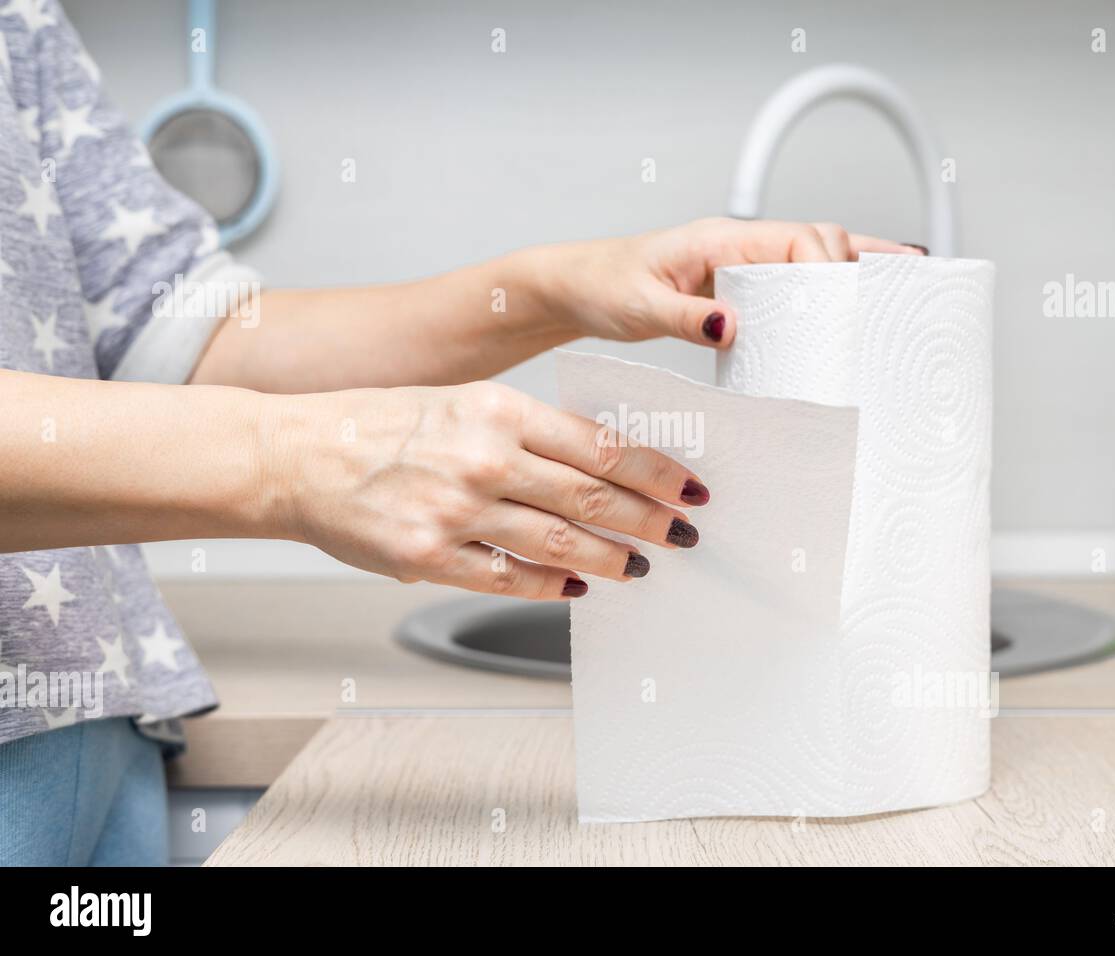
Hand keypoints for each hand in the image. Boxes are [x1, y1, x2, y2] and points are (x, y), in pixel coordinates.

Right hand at [270, 381, 709, 598]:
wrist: (297, 454)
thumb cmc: (383, 425)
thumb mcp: (464, 402)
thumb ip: (528, 432)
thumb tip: (601, 467)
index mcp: (498, 408)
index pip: (600, 445)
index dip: (655, 473)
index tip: (688, 488)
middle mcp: (483, 457)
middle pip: (591, 497)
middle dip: (649, 520)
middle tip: (682, 534)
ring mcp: (455, 510)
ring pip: (559, 543)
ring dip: (611, 559)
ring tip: (641, 566)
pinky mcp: (427, 555)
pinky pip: (508, 579)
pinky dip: (551, 588)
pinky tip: (578, 588)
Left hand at [545, 217, 924, 348]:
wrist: (574, 288)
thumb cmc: (600, 287)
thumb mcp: (636, 307)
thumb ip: (682, 316)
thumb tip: (731, 324)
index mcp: (718, 239)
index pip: (795, 239)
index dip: (829, 264)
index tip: (845, 301)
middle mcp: (736, 245)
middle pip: (819, 242)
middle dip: (859, 266)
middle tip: (894, 300)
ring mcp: (740, 263)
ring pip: (813, 258)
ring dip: (855, 271)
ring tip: (901, 291)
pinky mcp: (736, 285)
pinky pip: (791, 281)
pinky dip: (827, 285)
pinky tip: (853, 300)